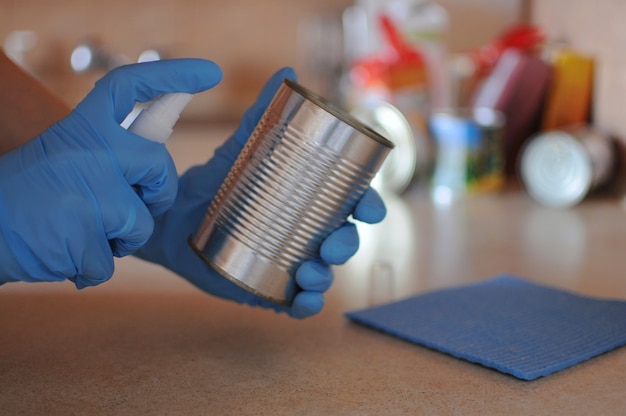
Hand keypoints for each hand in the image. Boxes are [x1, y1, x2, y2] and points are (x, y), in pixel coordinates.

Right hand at [0, 59, 221, 287]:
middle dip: (158, 193)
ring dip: (120, 240)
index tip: (209, 73)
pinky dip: (90, 269)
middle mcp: (87, 151)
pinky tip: (62, 257)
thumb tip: (155, 163)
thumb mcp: (62, 156)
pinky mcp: (81, 234)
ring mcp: (85, 191)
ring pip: (140, 223)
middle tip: (137, 206)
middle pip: (159, 164)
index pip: (130, 87)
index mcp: (80, 129)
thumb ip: (106, 155)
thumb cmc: (26, 198)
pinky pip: (111, 263)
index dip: (172, 76)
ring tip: (79, 233)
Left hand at [134, 68, 386, 318]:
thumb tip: (286, 73)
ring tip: (308, 272)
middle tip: (331, 244)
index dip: (367, 206)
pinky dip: (305, 305)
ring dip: (325, 276)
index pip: (349, 203)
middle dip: (346, 244)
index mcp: (308, 200)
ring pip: (323, 272)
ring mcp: (288, 261)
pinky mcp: (268, 286)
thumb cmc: (214, 182)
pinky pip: (296, 302)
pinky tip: (301, 301)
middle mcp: (304, 231)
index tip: (368, 208)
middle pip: (342, 240)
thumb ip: (261, 114)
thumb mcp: (240, 149)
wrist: (173, 217)